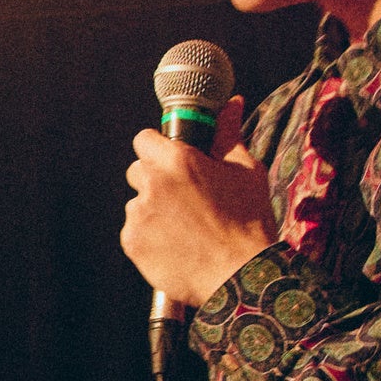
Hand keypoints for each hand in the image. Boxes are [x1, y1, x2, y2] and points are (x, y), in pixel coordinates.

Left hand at [121, 94, 277, 309]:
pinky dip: (150, 236)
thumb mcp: (245, 171)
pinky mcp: (132, 243)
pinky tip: (177, 245)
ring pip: (137, 203)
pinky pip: (134, 231)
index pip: (144, 139)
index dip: (159, 148)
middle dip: (156, 179)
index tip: (174, 159)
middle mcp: (151, 184)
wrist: (241, 277)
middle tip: (186, 196)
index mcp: (176, 161)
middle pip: (138, 170)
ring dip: (154, 209)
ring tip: (186, 227)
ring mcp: (138, 215)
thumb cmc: (249, 222)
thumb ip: (228, 134)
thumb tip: (231, 103)